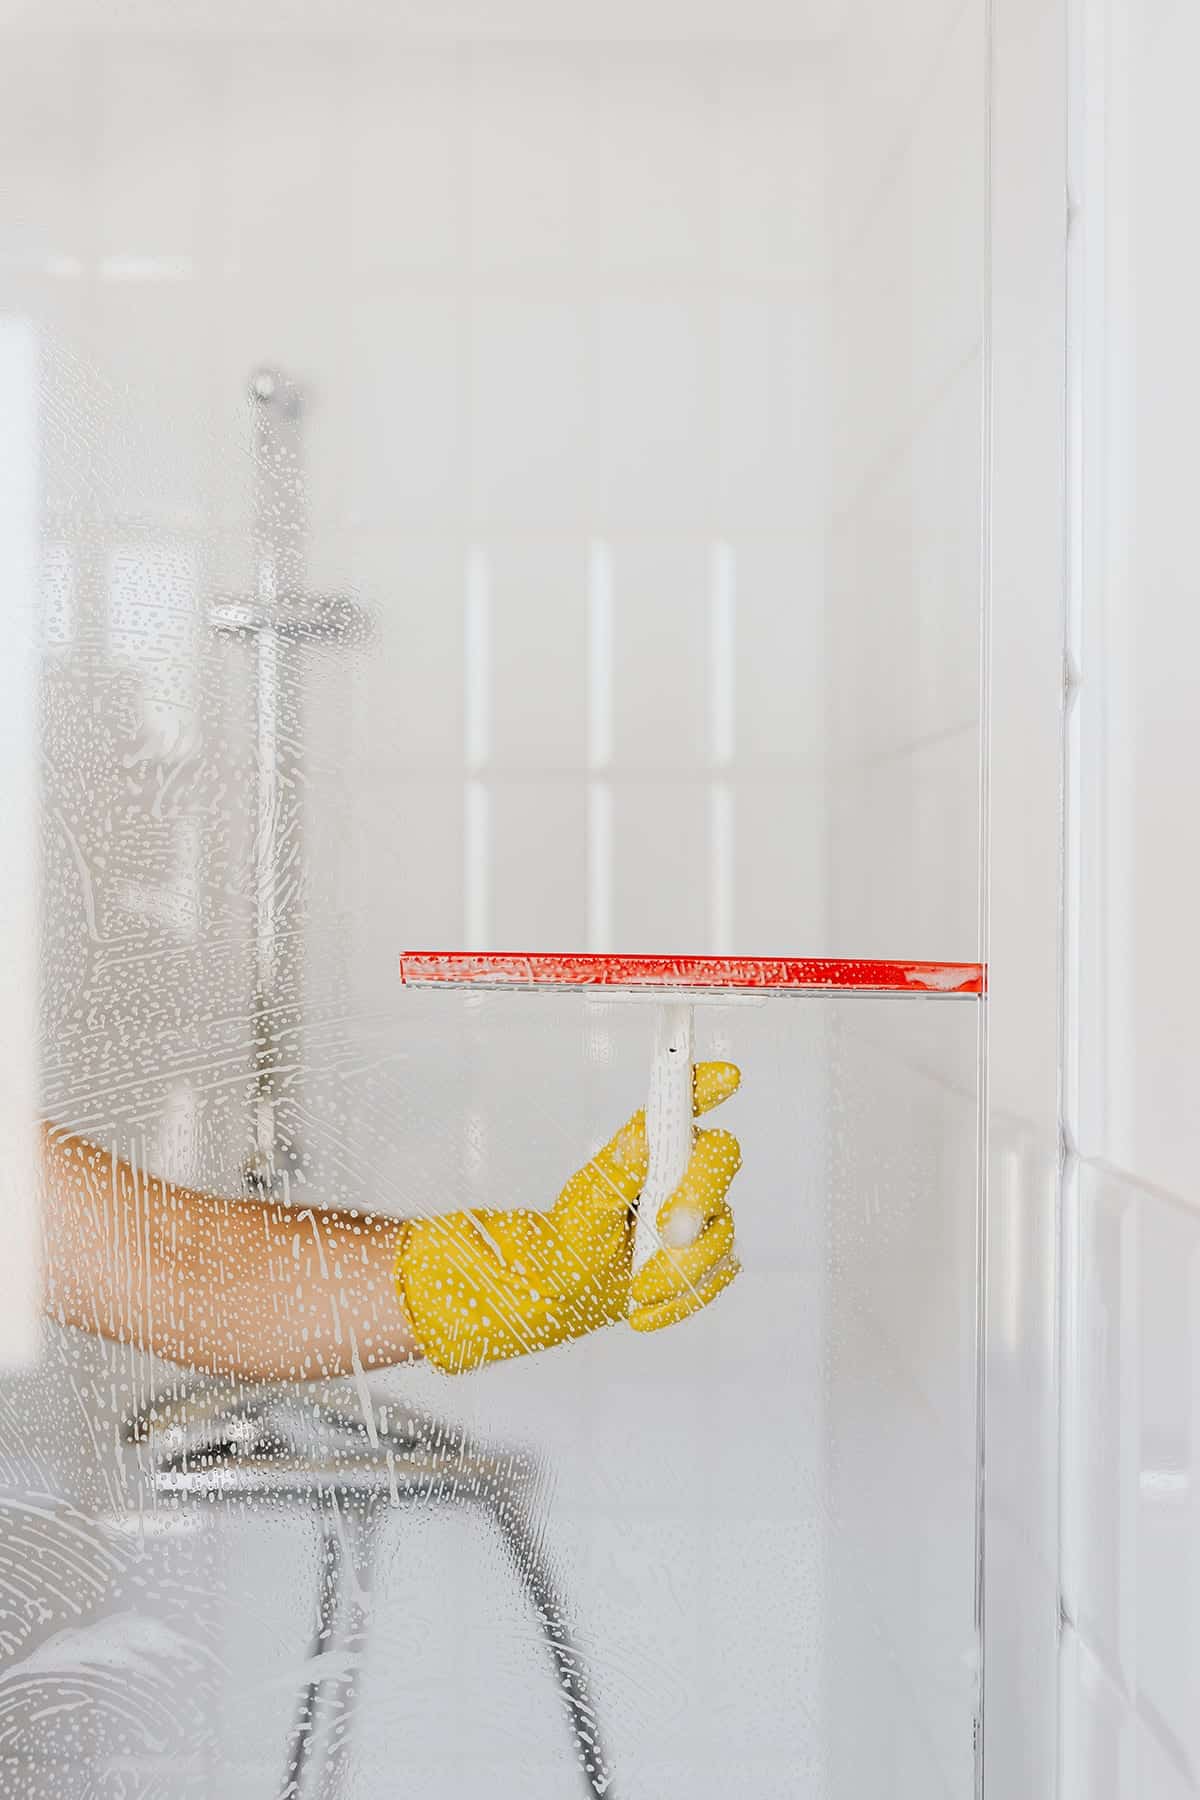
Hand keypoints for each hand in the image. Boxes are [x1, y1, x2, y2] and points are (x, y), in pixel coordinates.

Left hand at [394, 1062, 742, 1372]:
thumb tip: (641, 1138)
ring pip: (722, 1231)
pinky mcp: (712, 1257)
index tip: (725, 1077)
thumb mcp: (585, 1204)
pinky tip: (645, 1310)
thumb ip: (618, 1172)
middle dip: (699, 1198)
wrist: (567, 1290)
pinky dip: (680, 1299)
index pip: (686, 1102)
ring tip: (637, 1289)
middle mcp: (684, 1170)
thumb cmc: (573, 1234)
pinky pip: (717, 1276)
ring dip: (679, 1268)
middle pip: (721, 1160)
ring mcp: (705, 1214)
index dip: (708, 1084)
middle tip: (668, 1233)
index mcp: (652, 1145)